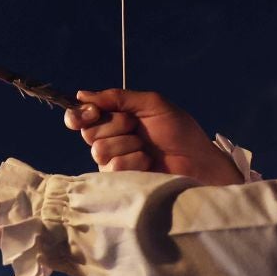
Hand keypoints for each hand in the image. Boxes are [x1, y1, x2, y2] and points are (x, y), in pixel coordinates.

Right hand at [65, 88, 244, 185]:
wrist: (197, 159)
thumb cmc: (179, 131)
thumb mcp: (151, 104)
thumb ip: (117, 97)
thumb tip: (81, 95)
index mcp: (114, 118)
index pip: (81, 116)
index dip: (80, 114)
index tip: (92, 112)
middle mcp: (109, 139)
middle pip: (89, 132)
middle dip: (115, 125)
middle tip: (136, 126)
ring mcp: (113, 161)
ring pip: (99, 149)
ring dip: (127, 144)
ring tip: (147, 147)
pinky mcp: (120, 180)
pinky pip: (112, 166)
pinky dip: (133, 160)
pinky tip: (148, 162)